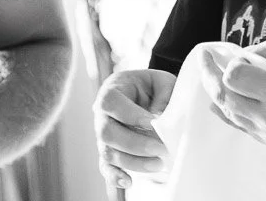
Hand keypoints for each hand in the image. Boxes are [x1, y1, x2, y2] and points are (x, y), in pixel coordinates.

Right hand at [92, 68, 176, 189]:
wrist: (150, 94)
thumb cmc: (155, 87)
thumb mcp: (163, 83)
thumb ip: (163, 97)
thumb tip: (161, 120)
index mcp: (113, 89)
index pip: (110, 101)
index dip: (129, 114)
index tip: (153, 123)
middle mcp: (103, 113)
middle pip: (106, 132)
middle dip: (135, 144)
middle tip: (161, 148)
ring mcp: (103, 134)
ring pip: (108, 152)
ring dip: (133, 162)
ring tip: (159, 163)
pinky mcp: (109, 150)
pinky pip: (105, 167)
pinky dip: (115, 176)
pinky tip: (129, 181)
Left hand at [201, 38, 265, 169]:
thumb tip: (249, 53)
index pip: (234, 78)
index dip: (231, 62)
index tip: (236, 53)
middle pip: (224, 97)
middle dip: (210, 75)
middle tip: (205, 58)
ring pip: (229, 114)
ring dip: (216, 93)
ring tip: (212, 74)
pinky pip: (242, 128)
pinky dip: (227, 112)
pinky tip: (219, 102)